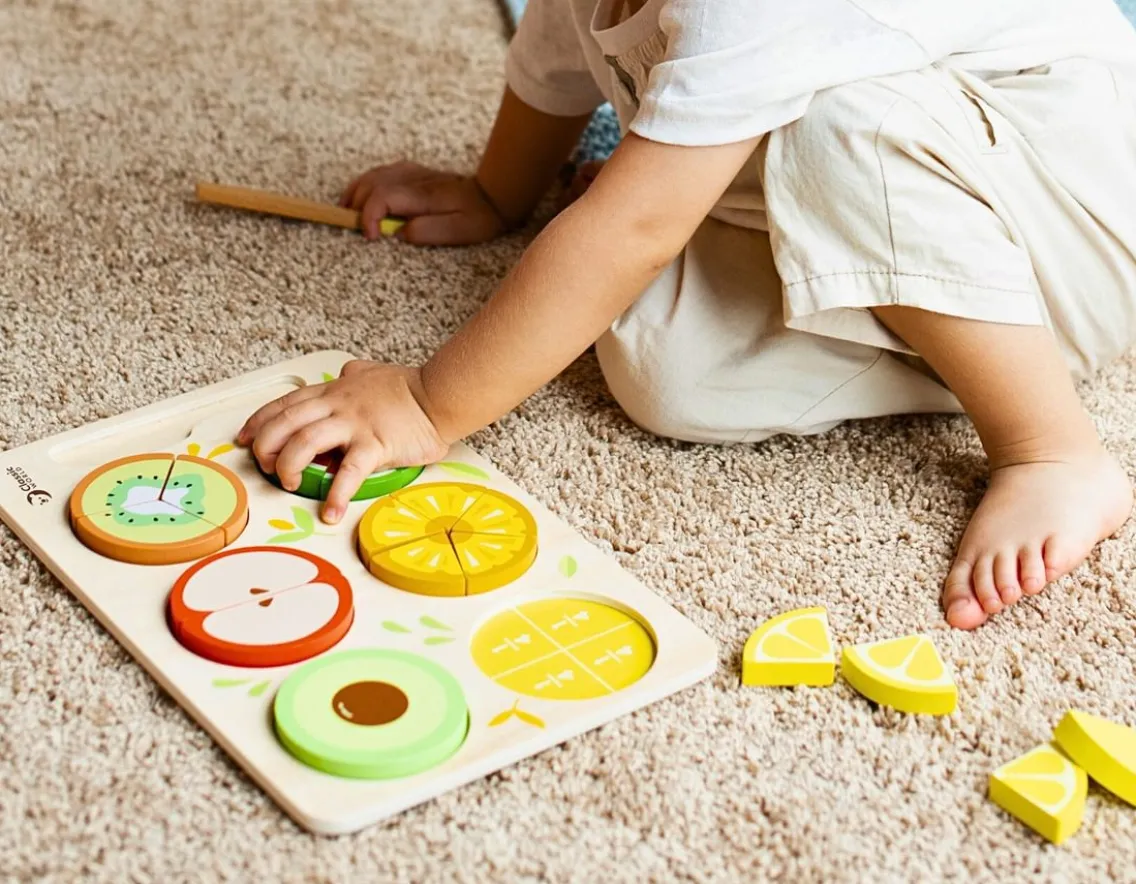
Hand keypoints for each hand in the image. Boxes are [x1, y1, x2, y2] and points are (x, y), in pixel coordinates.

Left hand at [237, 362, 449, 522]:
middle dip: (266, 447)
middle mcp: (337, 406)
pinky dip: (336, 494)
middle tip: (265, 467)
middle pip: (285, 423)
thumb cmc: (408, 388)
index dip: (259, 422)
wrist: (438, 395)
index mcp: (333, 392)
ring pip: (305, 442)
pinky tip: (329, 512)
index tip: (245, 438)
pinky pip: (350, 472)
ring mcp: (355, 424)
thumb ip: (353, 374)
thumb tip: (346, 373)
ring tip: (291, 486)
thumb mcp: (371, 372)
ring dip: (290, 466)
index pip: (284, 405)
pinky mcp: (376, 444)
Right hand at [340, 161, 504, 244]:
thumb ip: (428, 231)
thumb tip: (398, 233)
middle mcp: (412, 178)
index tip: (371, 237)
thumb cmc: (479, 216)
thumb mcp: (460, 231)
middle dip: (357, 208)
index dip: (369, 216)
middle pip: (370, 186)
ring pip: (371, 177)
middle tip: (358, 230)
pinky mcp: (410, 171)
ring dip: (355, 195)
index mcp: (422, 194)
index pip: (382, 197)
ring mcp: (410, 171)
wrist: (494, 193)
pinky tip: (361, 199)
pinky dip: (364, 187)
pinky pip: (379, 174)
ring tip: (349, 215)